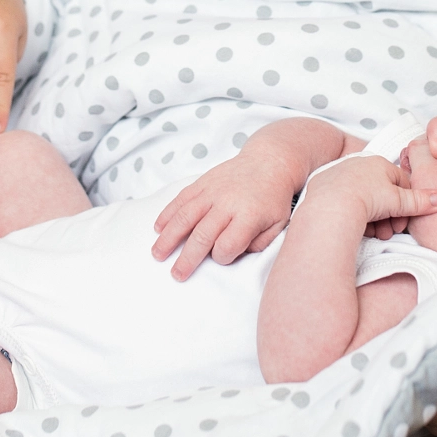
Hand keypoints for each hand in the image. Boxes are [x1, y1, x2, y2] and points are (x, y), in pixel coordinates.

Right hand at [152, 150, 301, 279]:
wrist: (268, 162)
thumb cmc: (273, 199)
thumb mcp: (279, 225)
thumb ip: (260, 244)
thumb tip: (237, 255)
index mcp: (249, 216)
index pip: (228, 245)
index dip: (222, 257)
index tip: (221, 258)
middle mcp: (228, 203)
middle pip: (202, 235)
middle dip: (187, 258)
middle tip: (176, 274)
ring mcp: (212, 191)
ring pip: (185, 216)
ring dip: (169, 237)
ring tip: (157, 254)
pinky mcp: (203, 183)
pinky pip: (181, 199)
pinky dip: (168, 214)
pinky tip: (158, 228)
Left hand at [303, 155, 436, 229]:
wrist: (331, 205)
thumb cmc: (366, 197)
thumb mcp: (399, 201)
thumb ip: (421, 201)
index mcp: (379, 163)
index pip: (401, 182)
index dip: (407, 203)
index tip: (406, 219)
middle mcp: (359, 165)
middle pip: (382, 194)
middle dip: (390, 216)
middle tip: (392, 231)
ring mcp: (341, 175)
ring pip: (365, 200)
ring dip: (375, 219)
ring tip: (377, 234)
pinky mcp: (325, 188)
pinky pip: (347, 202)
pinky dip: (355, 216)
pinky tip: (359, 229)